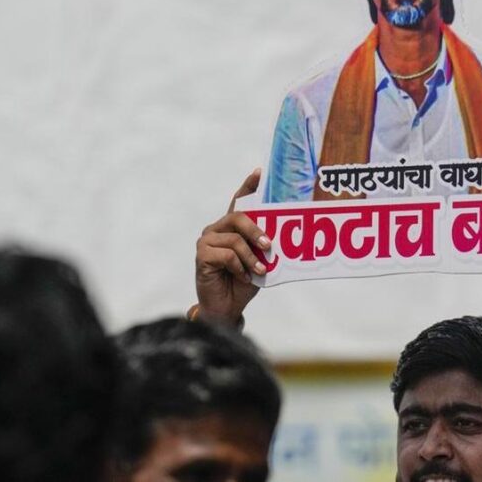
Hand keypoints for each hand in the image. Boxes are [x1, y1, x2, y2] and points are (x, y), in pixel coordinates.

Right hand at [194, 169, 270, 325]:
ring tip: (260, 271)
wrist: (228, 307)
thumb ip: (264, 247)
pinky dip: (239, 267)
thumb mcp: (260, 262)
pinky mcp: (201, 255)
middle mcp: (217, 230)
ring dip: (251, 257)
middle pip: (238, 217)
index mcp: (231, 228)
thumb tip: (280, 237)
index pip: (240, 202)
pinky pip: (226, 255)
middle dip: (257, 230)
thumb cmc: (244, 283)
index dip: (248, 186)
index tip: (260, 173)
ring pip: (234, 239)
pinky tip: (243, 277)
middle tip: (269, 246)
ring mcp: (206, 241)